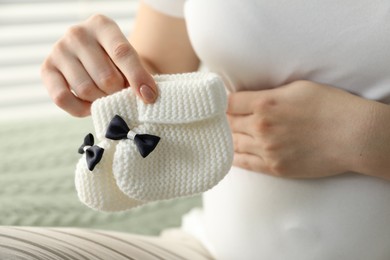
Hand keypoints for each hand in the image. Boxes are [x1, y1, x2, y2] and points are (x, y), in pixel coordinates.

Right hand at [41, 14, 157, 116]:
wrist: (94, 58)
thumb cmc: (116, 62)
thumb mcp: (130, 61)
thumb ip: (138, 75)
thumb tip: (147, 97)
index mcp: (102, 25)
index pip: (122, 53)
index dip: (137, 78)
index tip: (149, 97)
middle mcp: (77, 33)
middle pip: (105, 77)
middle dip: (118, 92)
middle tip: (120, 92)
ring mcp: (58, 50)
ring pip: (85, 90)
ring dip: (101, 100)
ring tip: (106, 95)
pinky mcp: (46, 69)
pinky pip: (62, 98)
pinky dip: (80, 109)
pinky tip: (90, 106)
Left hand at [227, 80, 367, 177]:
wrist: (353, 135)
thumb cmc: (329, 105)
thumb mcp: (297, 88)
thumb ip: (269, 94)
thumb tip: (251, 98)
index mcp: (265, 103)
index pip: (230, 103)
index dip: (222, 102)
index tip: (220, 103)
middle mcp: (261, 127)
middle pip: (229, 123)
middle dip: (223, 120)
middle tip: (217, 120)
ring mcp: (267, 149)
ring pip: (234, 144)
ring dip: (226, 139)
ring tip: (218, 137)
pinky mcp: (275, 167)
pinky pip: (245, 163)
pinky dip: (233, 158)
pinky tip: (226, 154)